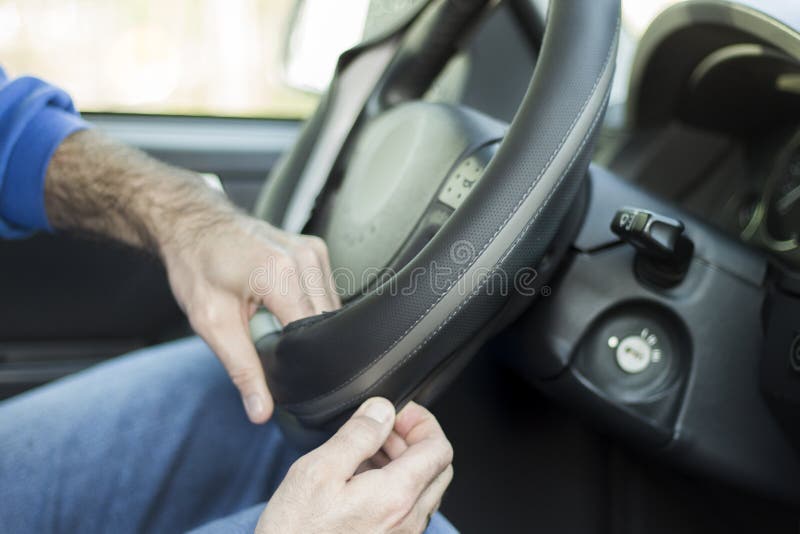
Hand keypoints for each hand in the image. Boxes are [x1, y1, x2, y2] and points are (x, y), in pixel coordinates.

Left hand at [162, 212, 340, 422]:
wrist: (194, 225)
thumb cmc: (197, 265)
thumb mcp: (212, 323)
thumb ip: (241, 369)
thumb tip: (260, 409)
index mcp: (282, 274)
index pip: (312, 334)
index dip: (302, 361)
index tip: (285, 373)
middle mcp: (305, 258)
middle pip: (326, 323)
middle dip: (305, 343)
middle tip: (270, 343)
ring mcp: (314, 251)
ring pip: (331, 309)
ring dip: (309, 325)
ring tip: (273, 321)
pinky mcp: (316, 251)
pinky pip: (326, 292)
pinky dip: (310, 308)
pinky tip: (283, 308)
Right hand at [256, 398, 453, 533]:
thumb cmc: (295, 533)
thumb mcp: (317, 472)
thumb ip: (357, 436)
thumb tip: (382, 410)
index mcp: (396, 496)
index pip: (439, 448)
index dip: (421, 422)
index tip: (397, 413)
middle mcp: (407, 520)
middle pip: (437, 468)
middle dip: (414, 439)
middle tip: (381, 429)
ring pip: (423, 488)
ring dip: (403, 462)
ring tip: (366, 452)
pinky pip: (407, 509)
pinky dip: (394, 485)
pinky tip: (361, 480)